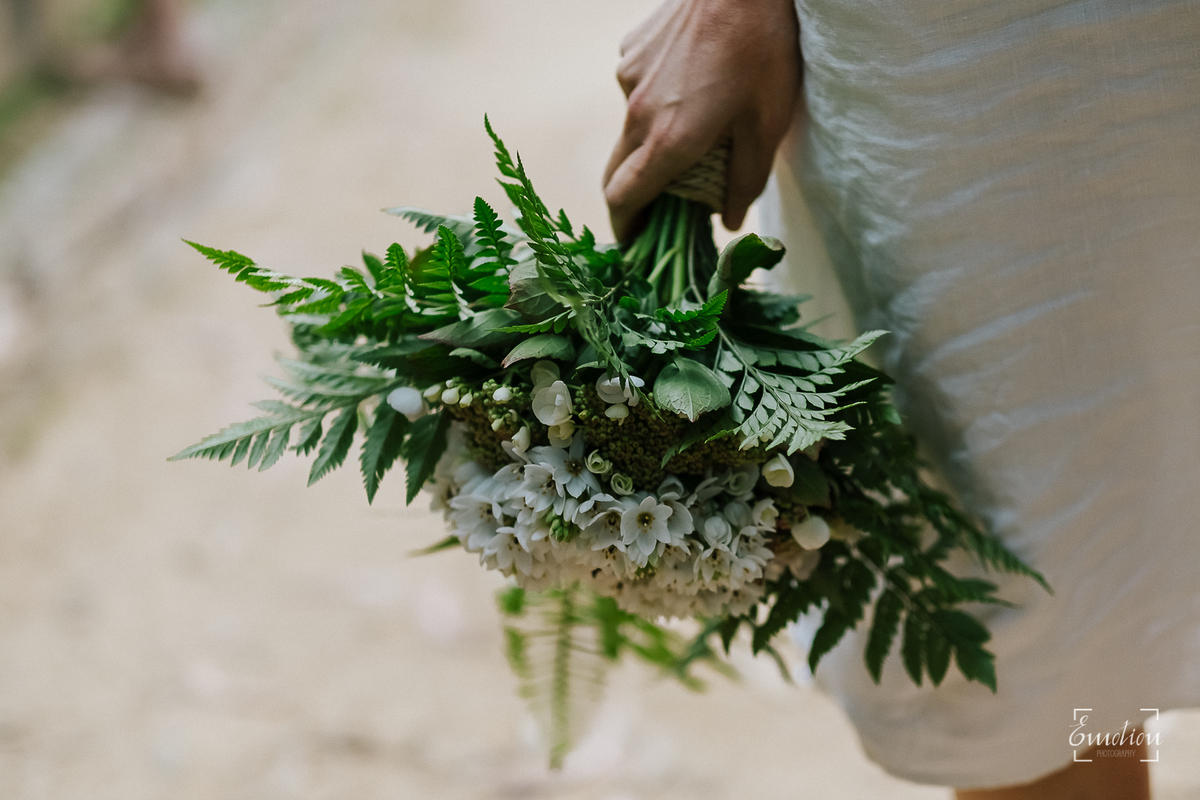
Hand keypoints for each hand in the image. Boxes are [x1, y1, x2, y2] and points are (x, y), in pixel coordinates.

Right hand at [604, 0, 801, 239]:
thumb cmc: (764, 50)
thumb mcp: (768, 123)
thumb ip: (745, 180)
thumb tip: (727, 222)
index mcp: (668, 139)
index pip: (623, 199)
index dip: (625, 229)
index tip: (635, 245)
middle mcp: (636, 111)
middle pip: (617, 171)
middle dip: (634, 196)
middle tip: (660, 208)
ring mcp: (628, 77)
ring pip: (630, 127)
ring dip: (653, 140)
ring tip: (696, 127)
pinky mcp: (630, 49)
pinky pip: (636, 89)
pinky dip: (657, 100)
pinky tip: (692, 81)